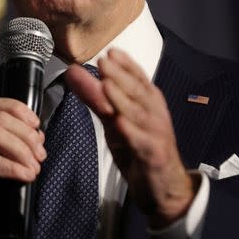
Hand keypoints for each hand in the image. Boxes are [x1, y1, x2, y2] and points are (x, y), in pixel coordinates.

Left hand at [65, 48, 196, 228]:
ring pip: (139, 114)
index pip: (138, 78)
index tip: (110, 51)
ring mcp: (156, 134)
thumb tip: (73, 72)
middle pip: (138, 92)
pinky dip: (132, 133)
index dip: (125, 64)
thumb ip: (95, 97)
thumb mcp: (114, 120)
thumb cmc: (140, 148)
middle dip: (121, 76)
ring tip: (107, 85)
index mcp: (147, 102)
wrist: (164, 187)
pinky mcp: (154, 156)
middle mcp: (154, 114)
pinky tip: (120, 124)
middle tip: (104, 62)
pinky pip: (143, 143)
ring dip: (123, 99)